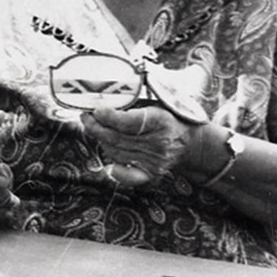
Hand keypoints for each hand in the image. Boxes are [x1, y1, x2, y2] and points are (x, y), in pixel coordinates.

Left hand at [82, 105, 202, 185]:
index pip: (129, 122)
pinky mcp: (152, 174)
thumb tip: (102, 99)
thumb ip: (133, 102)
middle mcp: (159, 144)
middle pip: (117, 139)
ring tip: (96, 129)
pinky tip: (109, 161)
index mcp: (161, 121)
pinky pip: (128, 176)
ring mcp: (156, 161)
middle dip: (95, 127)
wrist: (191, 142)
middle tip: (85, 117)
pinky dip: (115, 169)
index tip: (95, 110)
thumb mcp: (156, 103)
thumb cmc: (168, 117)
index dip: (109, 117)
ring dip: (101, 141)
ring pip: (116, 153)